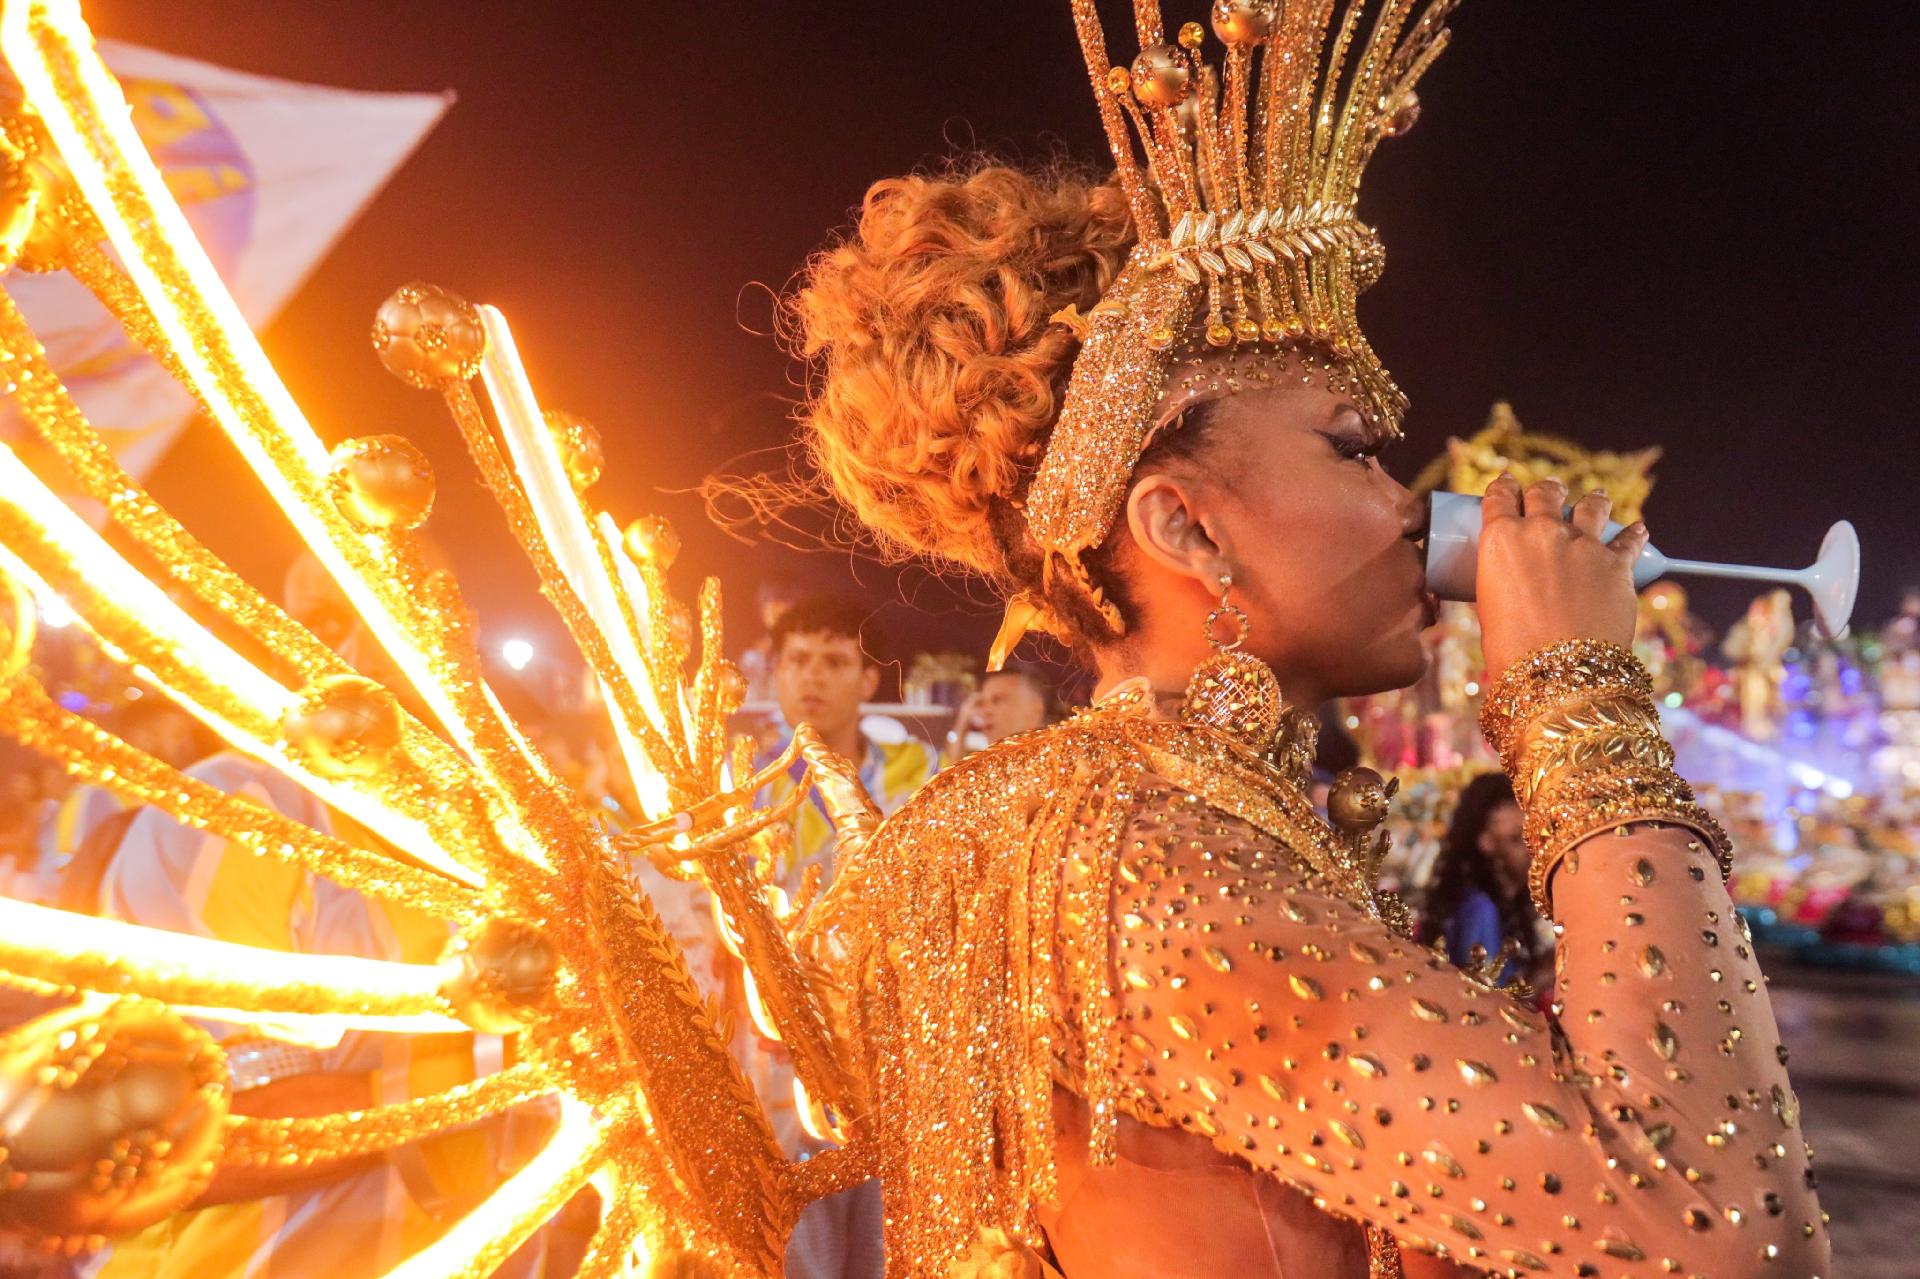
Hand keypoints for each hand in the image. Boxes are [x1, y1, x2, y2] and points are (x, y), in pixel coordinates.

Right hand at [1475, 474, 1649, 682]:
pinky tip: (1638, 528)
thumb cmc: (1511, 650)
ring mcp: (1583, 545)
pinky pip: (1629, 540)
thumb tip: (1513, 584)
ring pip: (1590, 505)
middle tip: (1549, 490)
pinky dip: (1633, 533)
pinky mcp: (1616, 564)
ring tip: (1595, 497)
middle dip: (1545, 489)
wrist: (1558, 674)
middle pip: (1544, 493)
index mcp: (1501, 540)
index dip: (1502, 487)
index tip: (1506, 484)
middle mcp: (1541, 532)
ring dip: (1591, 499)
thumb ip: (1501, 584)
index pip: (1499, 496)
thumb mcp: (1490, 608)